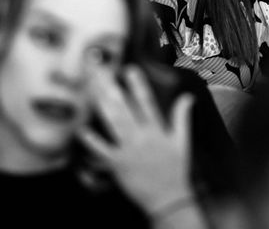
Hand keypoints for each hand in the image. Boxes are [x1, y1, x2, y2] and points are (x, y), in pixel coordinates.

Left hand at [79, 66, 194, 212]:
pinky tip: (81, 129)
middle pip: (124, 108)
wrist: (168, 198)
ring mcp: (128, 150)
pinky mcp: (118, 164)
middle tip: (102, 73)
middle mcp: (142, 137)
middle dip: (112, 89)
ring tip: (93, 90)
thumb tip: (187, 97)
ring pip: (113, 124)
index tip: (130, 69)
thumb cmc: (175, 169)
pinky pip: (102, 150)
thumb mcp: (182, 141)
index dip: (138, 85)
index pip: (146, 102)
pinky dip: (91, 141)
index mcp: (157, 130)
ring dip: (102, 106)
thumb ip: (181, 117)